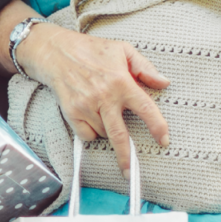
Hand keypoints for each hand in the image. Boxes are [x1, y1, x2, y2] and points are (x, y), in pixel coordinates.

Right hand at [20, 24, 171, 173]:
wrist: (56, 51)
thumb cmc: (92, 50)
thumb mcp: (123, 50)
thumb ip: (145, 68)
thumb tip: (164, 82)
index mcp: (121, 81)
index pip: (145, 108)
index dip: (157, 126)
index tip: (164, 140)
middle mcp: (104, 96)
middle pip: (119, 135)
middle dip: (126, 157)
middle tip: (131, 171)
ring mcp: (86, 106)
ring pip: (103, 134)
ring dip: (108, 131)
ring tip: (105, 113)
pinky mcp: (72, 112)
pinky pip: (86, 135)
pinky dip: (91, 132)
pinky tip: (92, 117)